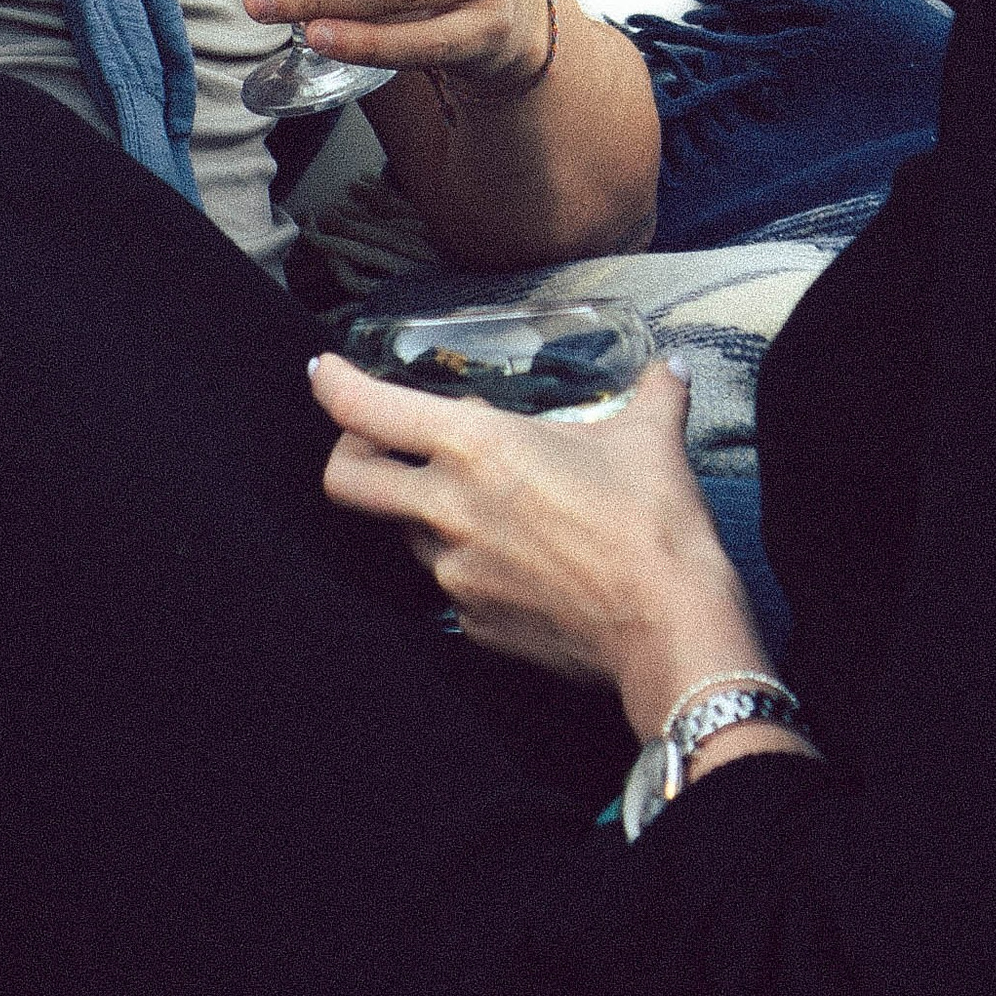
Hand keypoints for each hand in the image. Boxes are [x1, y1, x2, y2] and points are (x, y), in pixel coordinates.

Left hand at [312, 352, 763, 718]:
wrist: (670, 629)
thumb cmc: (655, 526)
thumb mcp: (651, 440)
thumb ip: (652, 394)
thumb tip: (670, 366)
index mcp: (478, 448)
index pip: (368, 408)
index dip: (334, 383)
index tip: (324, 371)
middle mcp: (449, 509)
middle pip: (346, 480)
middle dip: (348, 453)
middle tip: (377, 440)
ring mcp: (454, 574)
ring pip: (405, 533)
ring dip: (428, 511)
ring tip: (485, 502)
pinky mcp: (472, 625)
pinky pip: (451, 586)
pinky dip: (472, 567)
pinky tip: (520, 562)